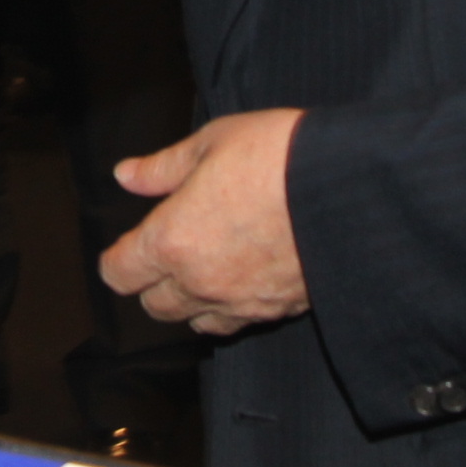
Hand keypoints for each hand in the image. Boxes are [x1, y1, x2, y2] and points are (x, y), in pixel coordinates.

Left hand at [100, 109, 308, 335]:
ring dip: (190, 300)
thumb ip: (162, 168)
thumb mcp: (211, 143)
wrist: (348, 185)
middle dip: (152, 281)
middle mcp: (201, 282)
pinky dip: (229, 307)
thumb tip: (126, 176)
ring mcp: (240, 302)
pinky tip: (242, 277)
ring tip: (205, 265)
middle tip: (168, 248)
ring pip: (195, 322)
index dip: (117, 259)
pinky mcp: (277, 310)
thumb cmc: (277, 155)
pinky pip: (237, 323)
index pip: (120, 273)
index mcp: (172, 240)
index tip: (126, 245)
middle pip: (154, 305)